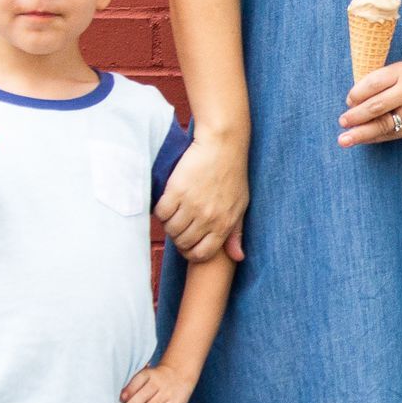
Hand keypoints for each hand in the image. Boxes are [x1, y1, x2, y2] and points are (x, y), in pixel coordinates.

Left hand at [118, 360, 196, 402]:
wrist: (180, 374)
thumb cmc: (156, 379)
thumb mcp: (147, 375)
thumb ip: (135, 386)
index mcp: (149, 373)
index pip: (139, 380)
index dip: (130, 389)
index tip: (121, 398)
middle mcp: (159, 382)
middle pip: (143, 395)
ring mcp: (168, 393)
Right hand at [156, 135, 247, 262]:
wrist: (222, 145)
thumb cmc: (232, 174)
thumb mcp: (240, 205)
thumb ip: (236, 233)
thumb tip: (237, 257)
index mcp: (224, 224)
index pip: (201, 254)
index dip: (191, 252)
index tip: (187, 243)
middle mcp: (208, 218)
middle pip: (183, 242)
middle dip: (179, 237)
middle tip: (180, 224)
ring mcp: (191, 205)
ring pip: (170, 229)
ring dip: (169, 223)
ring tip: (175, 211)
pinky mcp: (176, 191)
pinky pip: (160, 212)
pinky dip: (161, 210)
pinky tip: (168, 201)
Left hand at [339, 58, 401, 146]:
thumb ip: (380, 82)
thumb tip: (353, 102)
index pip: (374, 83)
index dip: (358, 93)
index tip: (348, 101)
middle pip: (377, 106)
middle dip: (356, 116)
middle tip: (342, 122)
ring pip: (385, 125)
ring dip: (362, 133)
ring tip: (345, 140)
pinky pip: (395, 134)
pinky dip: (378, 137)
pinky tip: (365, 140)